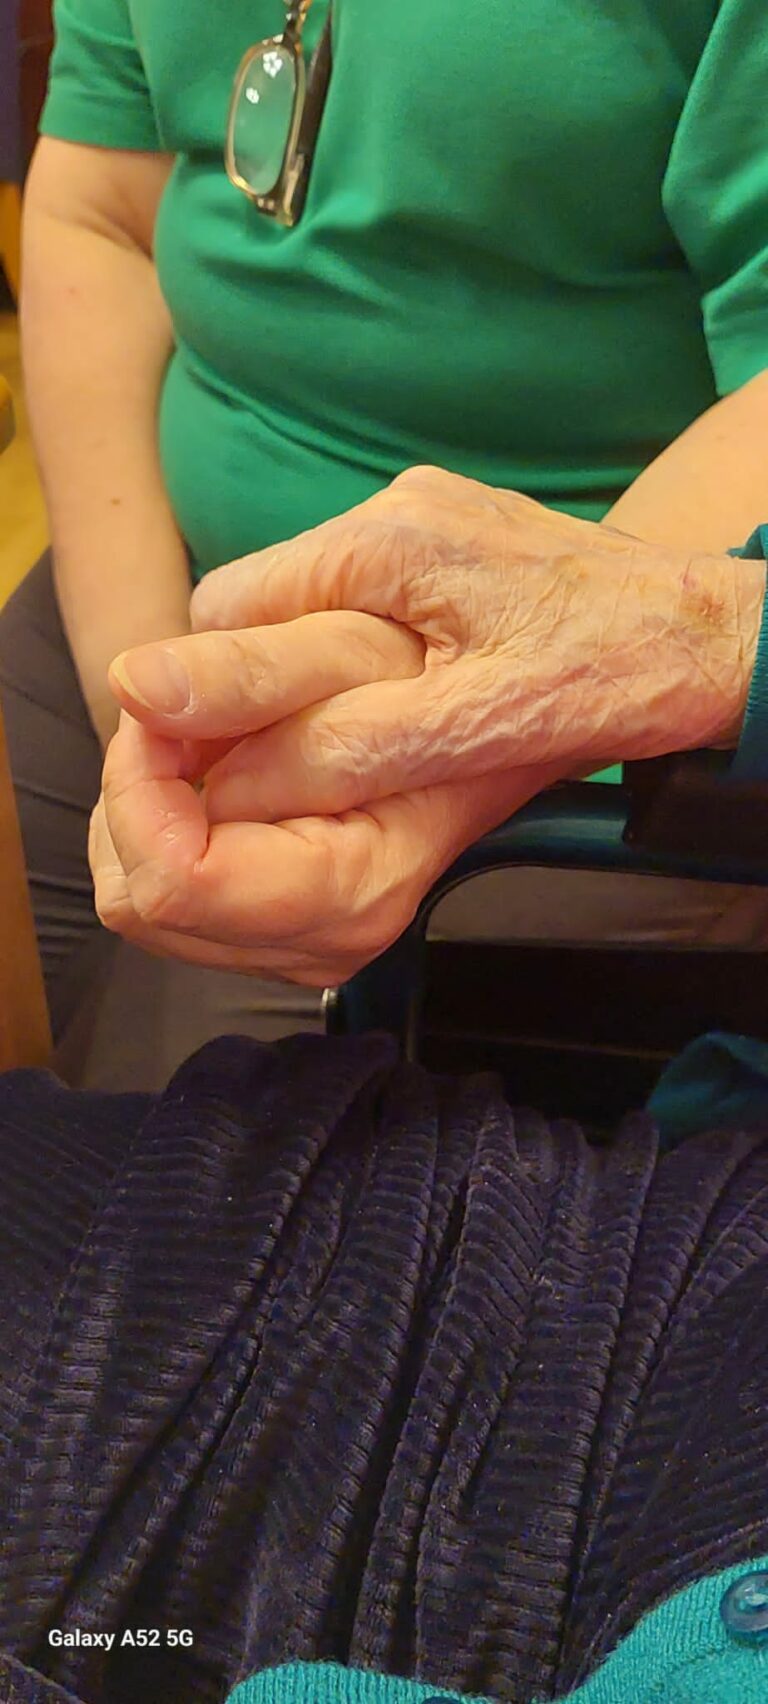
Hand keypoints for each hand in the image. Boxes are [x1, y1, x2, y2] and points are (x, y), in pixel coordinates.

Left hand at [90, 608, 551, 982]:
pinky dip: (170, 830)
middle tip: (194, 715)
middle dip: (138, 796)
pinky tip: (225, 772)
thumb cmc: (458, 659)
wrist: (512, 705)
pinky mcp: (289, 933)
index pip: (176, 881)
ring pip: (141, 906)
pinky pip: (171, 902)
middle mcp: (333, 937)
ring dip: (150, 811)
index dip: (140, 782)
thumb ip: (251, 666)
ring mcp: (310, 944)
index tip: (169, 710)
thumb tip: (133, 685)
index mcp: (353, 882)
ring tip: (217, 738)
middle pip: (141, 904)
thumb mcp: (360, 635)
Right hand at [176, 466, 763, 825]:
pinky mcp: (458, 543)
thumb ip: (349, 746)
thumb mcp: (479, 728)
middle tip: (302, 758)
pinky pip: (366, 600)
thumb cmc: (621, 675)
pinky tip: (409, 701)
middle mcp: (397, 508)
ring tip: (366, 735)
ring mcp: (430, 520)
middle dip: (264, 684)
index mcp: (386, 541)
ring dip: (315, 675)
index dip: (211, 691)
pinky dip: (362, 658)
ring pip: (313, 605)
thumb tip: (238, 781)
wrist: (725, 639)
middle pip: (263, 602)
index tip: (227, 758)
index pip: (227, 607)